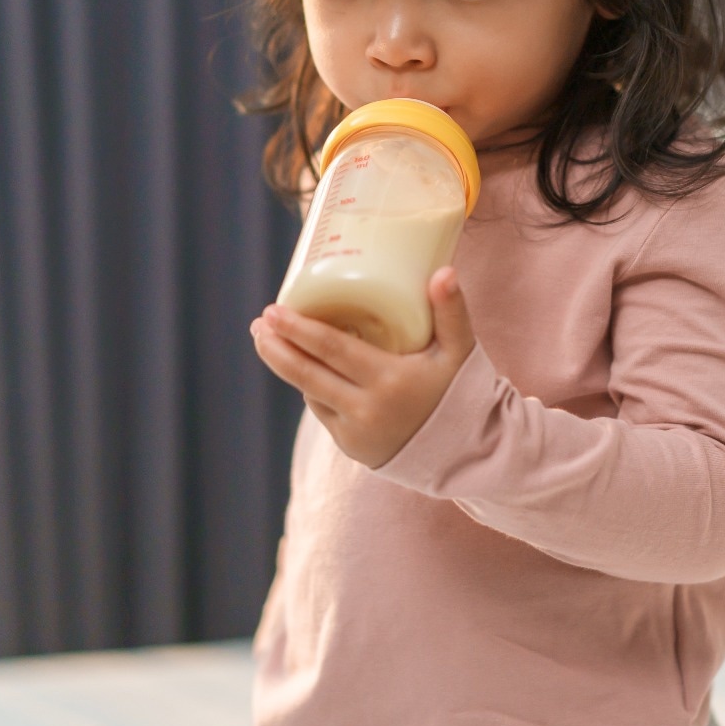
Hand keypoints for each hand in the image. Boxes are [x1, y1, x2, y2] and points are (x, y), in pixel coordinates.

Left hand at [250, 267, 475, 468]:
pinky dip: (312, 387)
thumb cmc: (462, 392)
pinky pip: (323, 411)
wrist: (466, 454)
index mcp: (390, 380)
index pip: (332, 351)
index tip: (273, 311)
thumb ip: (452, 310)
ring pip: (310, 392)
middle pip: (306, 374)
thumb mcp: (460, 351)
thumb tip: (444, 271)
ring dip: (287, 365)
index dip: (299, 330)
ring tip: (269, 340)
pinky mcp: (351, 447)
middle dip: (276, 347)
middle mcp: (366, 409)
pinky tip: (302, 367)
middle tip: (258, 323)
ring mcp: (355, 431)